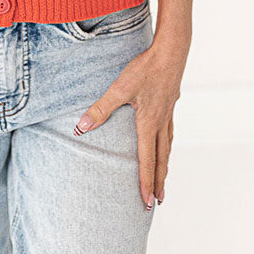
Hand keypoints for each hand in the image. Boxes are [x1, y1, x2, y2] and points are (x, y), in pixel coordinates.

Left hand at [73, 37, 188, 209]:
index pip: (146, 160)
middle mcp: (161, 123)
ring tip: (164, 179)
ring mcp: (168, 114)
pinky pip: (169, 132)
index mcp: (149, 124)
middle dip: (158, 182)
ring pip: (167, 147)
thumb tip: (82, 128)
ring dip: (165, 165)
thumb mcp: (120, 88)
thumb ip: (101, 109)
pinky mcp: (170, 103)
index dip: (146, 182)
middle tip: (158, 202)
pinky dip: (167, 145)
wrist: (171, 52)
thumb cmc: (145, 69)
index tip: (146, 202)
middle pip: (161, 159)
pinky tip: (165, 143)